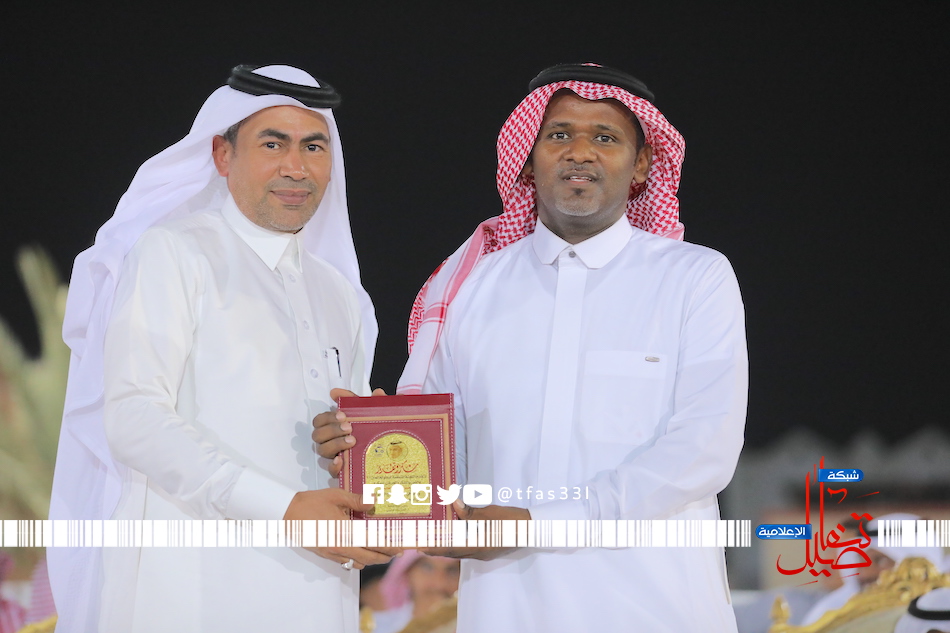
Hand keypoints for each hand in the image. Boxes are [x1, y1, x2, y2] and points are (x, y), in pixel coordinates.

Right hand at [283, 488, 400, 568]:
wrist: (287, 513)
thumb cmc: (312, 502)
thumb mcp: (336, 496)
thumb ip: (357, 500)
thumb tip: (374, 503)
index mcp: (346, 532)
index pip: (373, 543)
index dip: (387, 547)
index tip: (399, 548)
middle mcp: (341, 546)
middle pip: (367, 558)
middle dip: (383, 557)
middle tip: (395, 554)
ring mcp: (332, 552)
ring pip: (356, 562)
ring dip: (370, 560)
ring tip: (380, 554)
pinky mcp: (325, 554)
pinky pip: (345, 561)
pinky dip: (356, 560)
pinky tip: (360, 554)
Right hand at [313, 388, 385, 477]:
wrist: (392, 458)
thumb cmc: (379, 434)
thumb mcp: (379, 417)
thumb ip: (379, 404)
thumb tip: (378, 392)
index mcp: (337, 427)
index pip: (320, 420)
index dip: (327, 416)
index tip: (343, 414)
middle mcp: (333, 442)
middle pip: (317, 435)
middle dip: (331, 429)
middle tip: (349, 427)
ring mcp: (337, 457)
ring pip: (322, 451)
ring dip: (334, 443)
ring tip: (352, 441)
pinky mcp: (343, 473)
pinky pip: (331, 471)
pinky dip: (334, 466)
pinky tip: (341, 461)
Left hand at [419, 500, 531, 560]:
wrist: (531, 527)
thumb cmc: (510, 519)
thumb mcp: (488, 512)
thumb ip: (469, 511)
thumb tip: (453, 503)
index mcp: (476, 546)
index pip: (449, 549)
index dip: (434, 547)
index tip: (420, 545)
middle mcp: (477, 553)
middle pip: (452, 552)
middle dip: (437, 548)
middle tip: (422, 542)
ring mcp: (483, 553)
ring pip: (459, 552)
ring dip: (446, 546)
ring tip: (434, 538)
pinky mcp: (487, 550)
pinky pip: (468, 549)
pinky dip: (458, 543)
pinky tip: (454, 535)